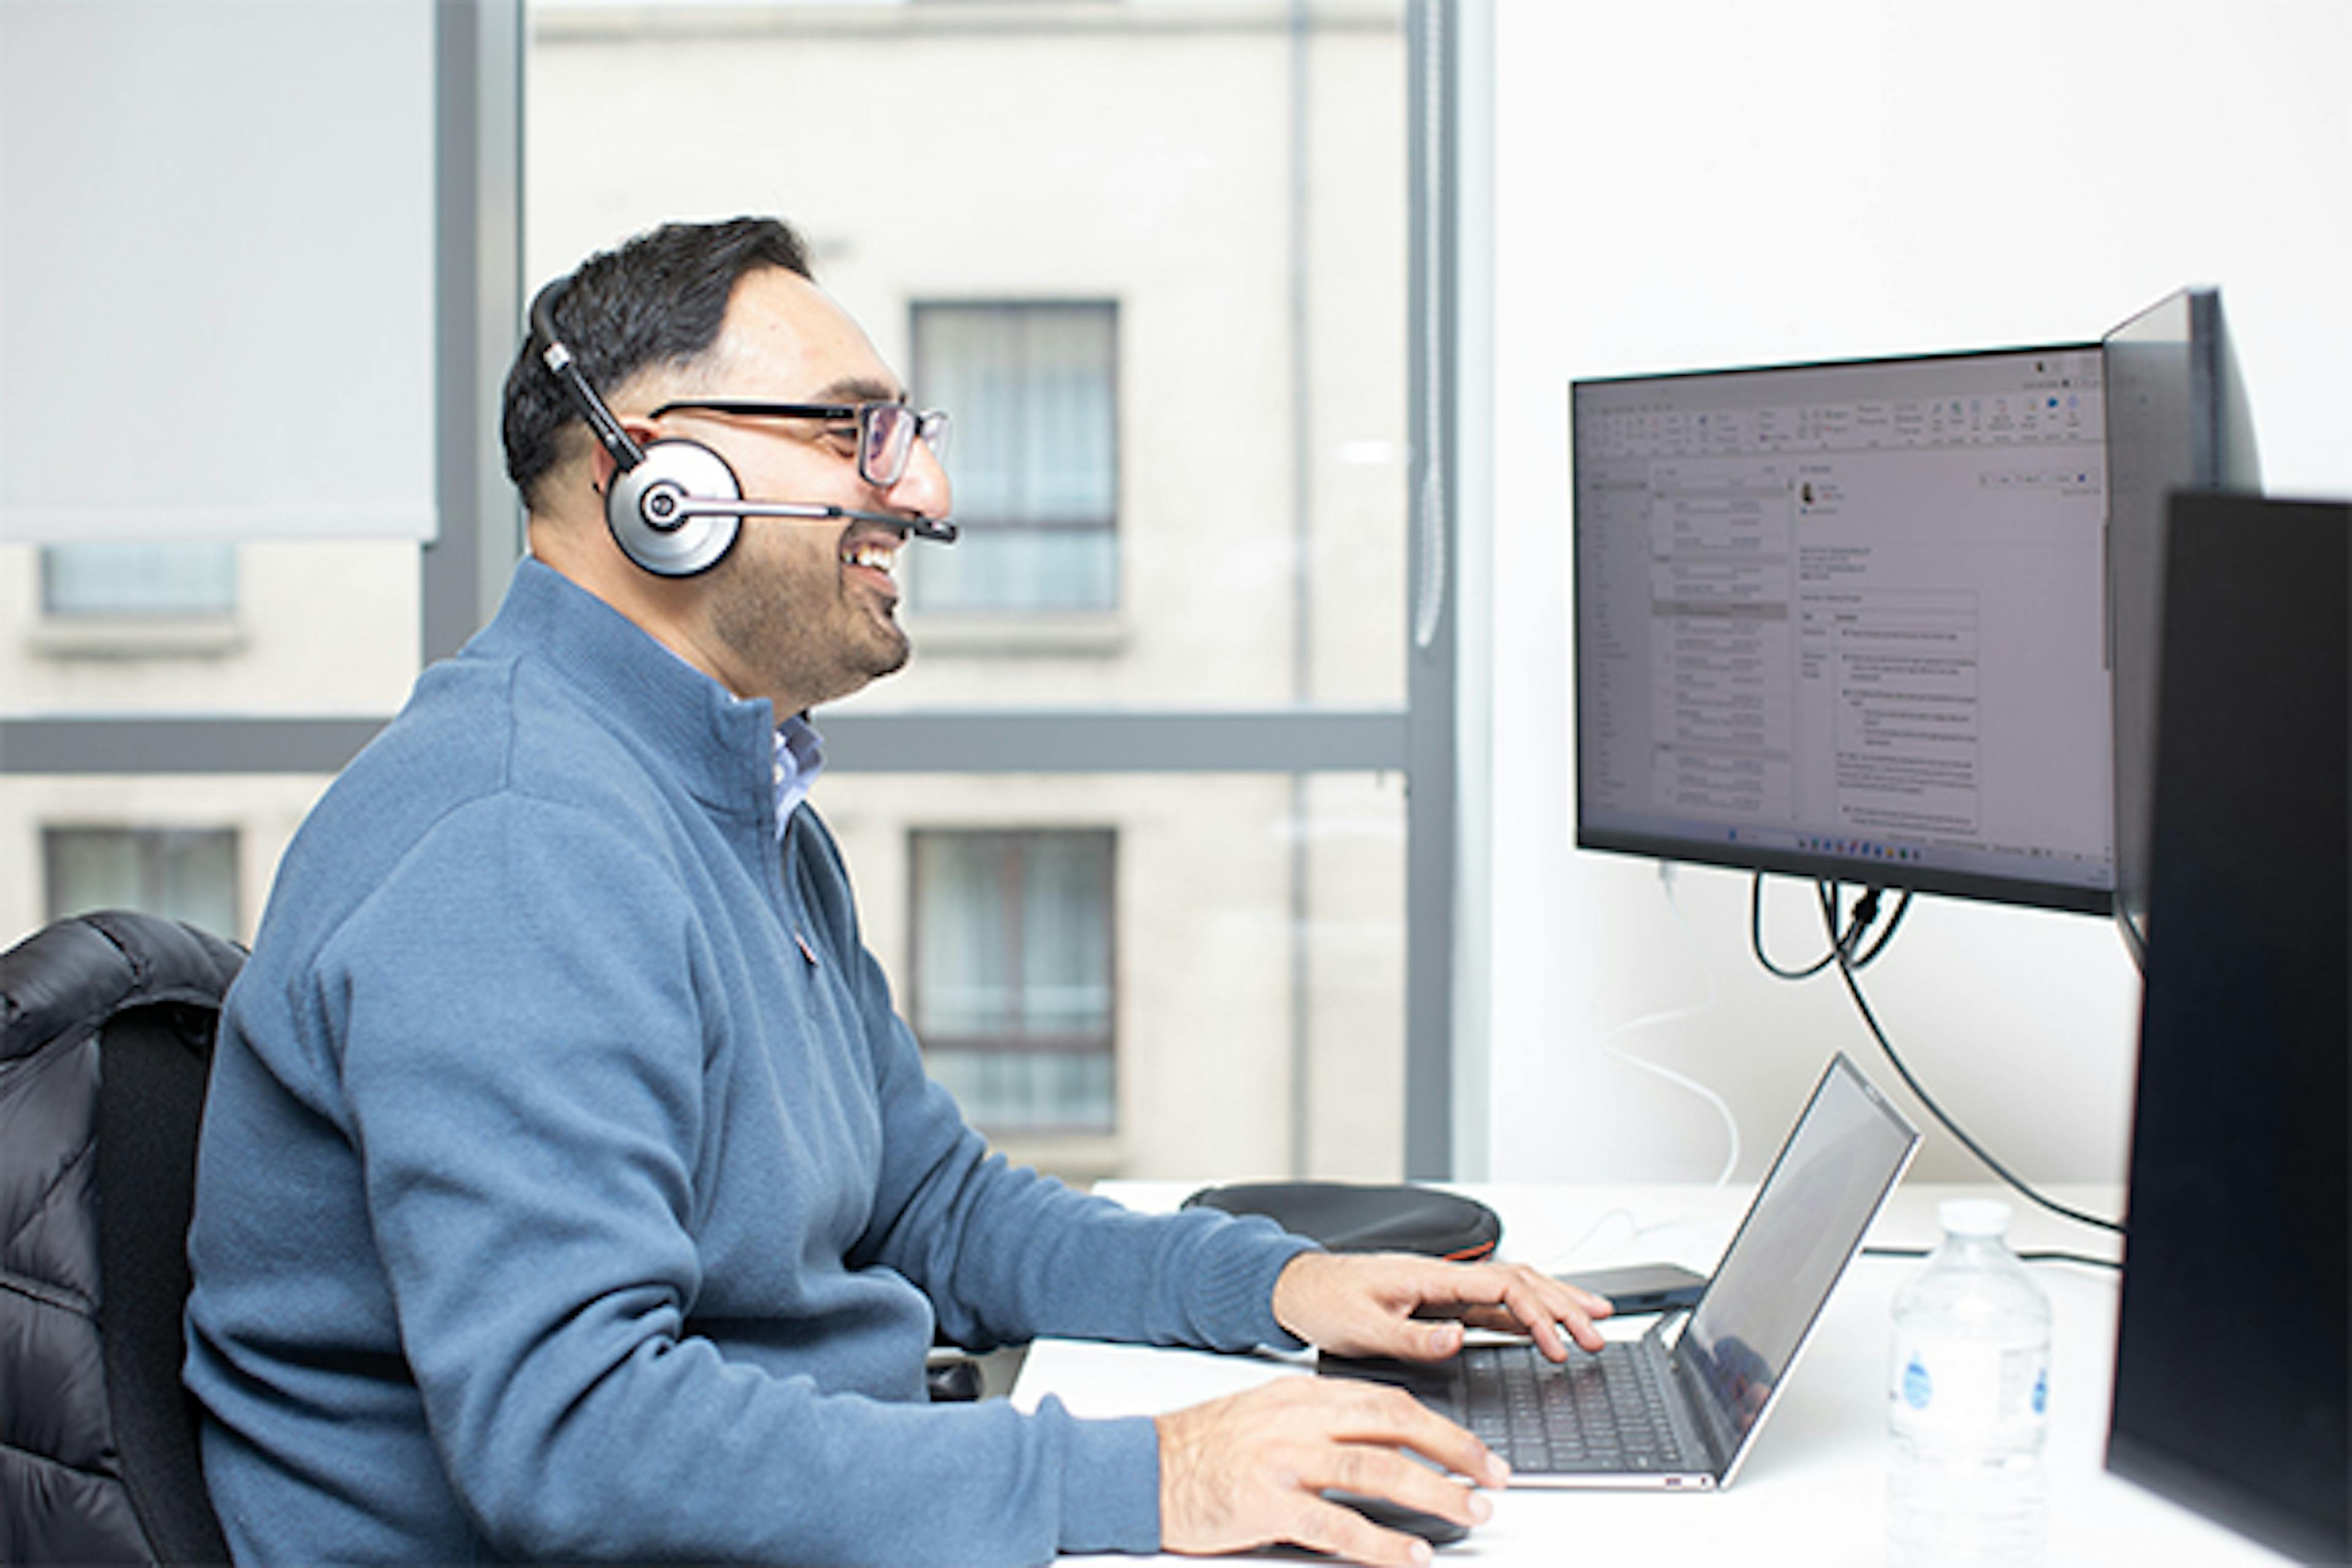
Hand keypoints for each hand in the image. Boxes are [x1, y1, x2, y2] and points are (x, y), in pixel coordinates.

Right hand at [1156, 1375, 1505, 1565]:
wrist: (1143, 1468)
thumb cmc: (1205, 1447)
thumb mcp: (1268, 1412)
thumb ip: (1323, 1419)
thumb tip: (1384, 1437)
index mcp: (1304, 1394)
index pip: (1389, 1400)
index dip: (1441, 1425)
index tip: (1476, 1450)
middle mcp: (1300, 1419)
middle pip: (1395, 1423)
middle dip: (1454, 1449)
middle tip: (1494, 1476)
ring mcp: (1284, 1460)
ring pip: (1377, 1468)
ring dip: (1434, 1492)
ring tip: (1470, 1512)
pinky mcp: (1268, 1504)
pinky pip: (1339, 1524)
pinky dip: (1383, 1541)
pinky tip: (1413, 1555)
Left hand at [1272, 1250, 1611, 1362]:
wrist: (1295, 1288)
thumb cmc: (1324, 1303)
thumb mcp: (1362, 1328)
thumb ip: (1411, 1337)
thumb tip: (1458, 1339)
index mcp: (1430, 1277)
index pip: (1501, 1287)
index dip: (1537, 1314)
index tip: (1559, 1345)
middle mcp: (1443, 1277)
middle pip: (1520, 1281)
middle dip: (1563, 1304)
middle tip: (1599, 1332)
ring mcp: (1444, 1288)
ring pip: (1512, 1289)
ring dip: (1553, 1304)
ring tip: (1592, 1322)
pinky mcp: (1440, 1302)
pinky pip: (1494, 1305)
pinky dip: (1527, 1315)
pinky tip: (1546, 1328)